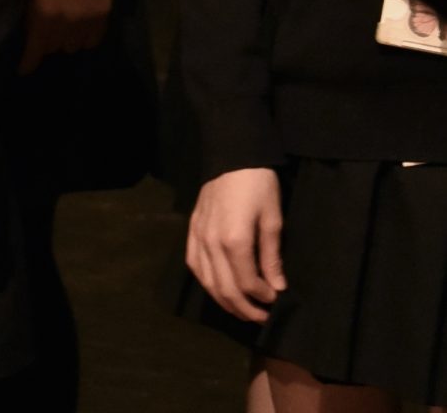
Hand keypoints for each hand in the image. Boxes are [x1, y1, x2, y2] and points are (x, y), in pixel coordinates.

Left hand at [19, 0, 112, 73]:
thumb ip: (32, 14)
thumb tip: (31, 34)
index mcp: (44, 15)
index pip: (35, 51)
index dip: (28, 63)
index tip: (24, 69)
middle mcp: (65, 24)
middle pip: (54, 48)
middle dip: (47, 42)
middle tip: (45, 31)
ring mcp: (86, 22)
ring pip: (73, 46)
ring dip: (66, 39)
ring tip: (64, 27)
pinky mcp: (103, 17)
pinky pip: (92, 40)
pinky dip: (85, 37)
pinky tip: (81, 27)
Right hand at [186, 168, 285, 321]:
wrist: (232, 153)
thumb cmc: (258, 184)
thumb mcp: (272, 218)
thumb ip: (271, 256)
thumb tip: (277, 287)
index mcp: (234, 240)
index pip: (246, 283)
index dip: (262, 297)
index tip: (275, 298)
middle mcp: (211, 242)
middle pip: (225, 288)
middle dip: (244, 308)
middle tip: (261, 317)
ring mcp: (198, 236)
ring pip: (207, 281)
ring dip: (224, 301)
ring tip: (241, 309)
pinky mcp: (192, 228)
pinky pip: (193, 263)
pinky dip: (205, 282)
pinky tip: (216, 288)